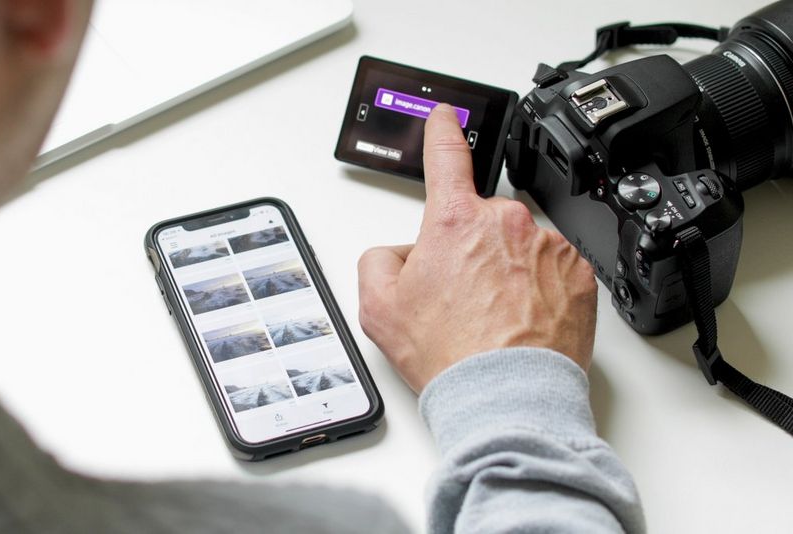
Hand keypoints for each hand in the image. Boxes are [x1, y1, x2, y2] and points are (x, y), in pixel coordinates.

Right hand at [358, 104, 597, 392]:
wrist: (507, 394)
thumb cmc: (451, 354)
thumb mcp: (380, 306)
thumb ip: (379, 259)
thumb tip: (401, 253)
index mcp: (455, 221)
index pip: (446, 156)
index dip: (441, 131)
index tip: (445, 117)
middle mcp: (504, 223)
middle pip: (478, 222)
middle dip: (467, 248)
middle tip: (461, 297)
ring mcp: (545, 246)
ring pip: (516, 247)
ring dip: (504, 270)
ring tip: (493, 317)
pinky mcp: (577, 273)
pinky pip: (550, 269)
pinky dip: (537, 288)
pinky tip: (521, 320)